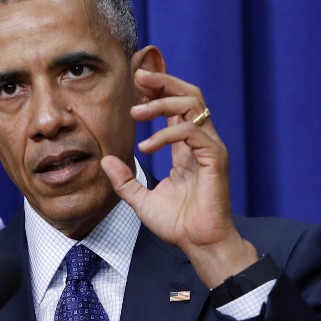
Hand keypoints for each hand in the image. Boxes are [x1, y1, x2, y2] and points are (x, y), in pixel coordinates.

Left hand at [100, 69, 256, 287]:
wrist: (198, 243)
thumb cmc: (177, 224)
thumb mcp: (140, 199)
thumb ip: (124, 179)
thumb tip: (105, 160)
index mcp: (186, 148)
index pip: (176, 106)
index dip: (158, 90)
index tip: (135, 83)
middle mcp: (200, 142)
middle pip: (189, 95)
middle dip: (163, 81)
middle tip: (137, 77)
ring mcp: (209, 148)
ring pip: (192, 105)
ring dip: (161, 102)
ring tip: (136, 112)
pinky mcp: (215, 158)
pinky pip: (191, 131)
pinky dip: (166, 134)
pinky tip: (146, 147)